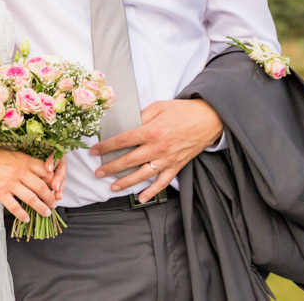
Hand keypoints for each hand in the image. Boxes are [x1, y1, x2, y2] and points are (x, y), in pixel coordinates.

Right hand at [0, 147, 64, 221]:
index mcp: (23, 160)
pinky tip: (26, 219)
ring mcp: (10, 184)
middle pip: (42, 188)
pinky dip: (22, 215)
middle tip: (54, 204)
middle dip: (51, 198)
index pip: (46, 172)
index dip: (54, 181)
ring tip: (46, 213)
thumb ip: (20, 157)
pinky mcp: (0, 194)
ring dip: (41, 208)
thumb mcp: (8, 151)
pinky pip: (15, 207)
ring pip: (32, 199)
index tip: (56, 188)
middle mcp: (20, 172)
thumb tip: (31, 163)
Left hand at [89, 98, 221, 202]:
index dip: (106, 146)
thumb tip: (125, 123)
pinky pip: (163, 182)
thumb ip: (140, 115)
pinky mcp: (177, 166)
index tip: (94, 151)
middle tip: (98, 172)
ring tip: (112, 186)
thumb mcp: (158, 106)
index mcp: (151, 131)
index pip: (123, 141)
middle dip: (111, 167)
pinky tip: (141, 198)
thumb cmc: (182, 111)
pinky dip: (152, 192)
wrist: (208, 119)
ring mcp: (167, 159)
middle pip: (129, 160)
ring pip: (143, 174)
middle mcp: (158, 148)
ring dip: (126, 182)